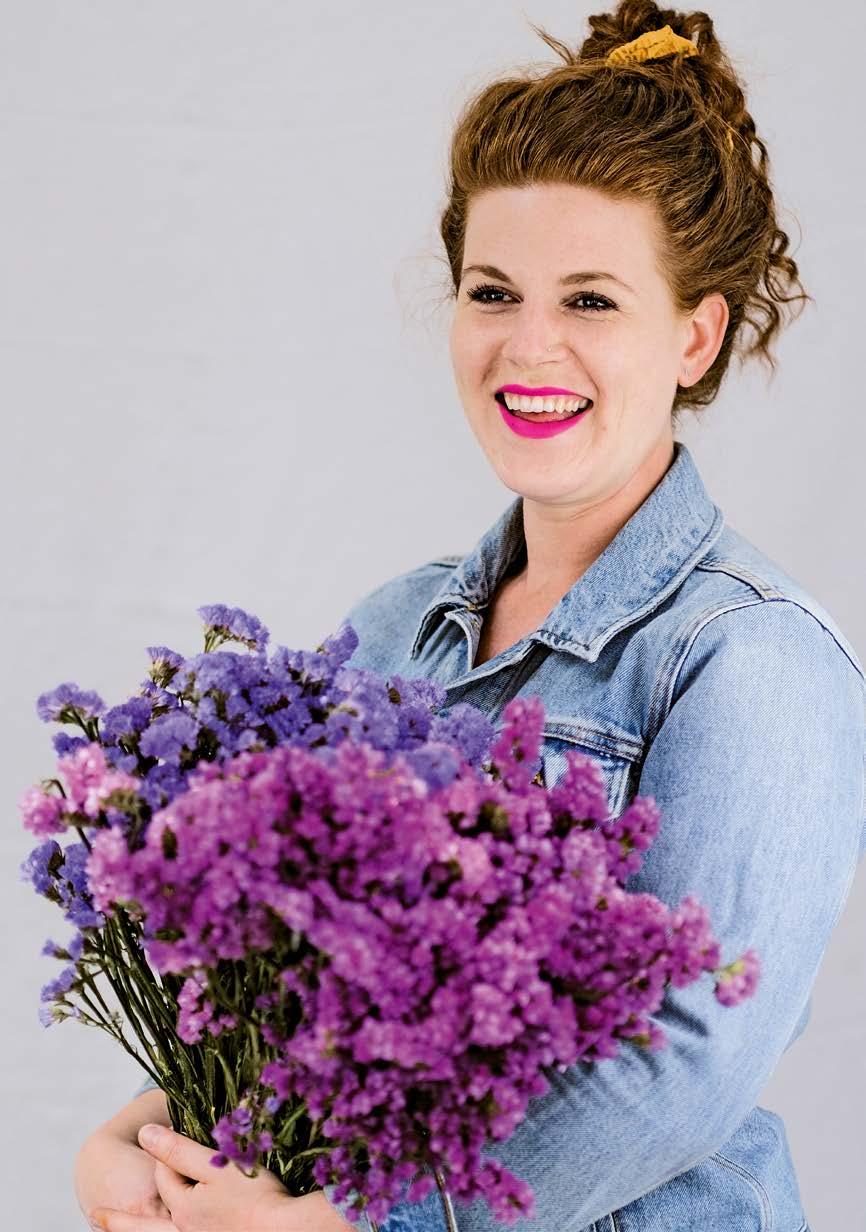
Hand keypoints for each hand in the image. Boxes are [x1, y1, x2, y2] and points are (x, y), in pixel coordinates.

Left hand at [91, 1123, 292, 1231]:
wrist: (286, 1229)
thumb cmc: (256, 1195)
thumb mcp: (217, 1165)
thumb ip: (180, 1150)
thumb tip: (145, 1135)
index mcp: (184, 1208)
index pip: (166, 1175)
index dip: (168, 1151)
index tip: (174, 1129)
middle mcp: (185, 1231)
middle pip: (149, 1220)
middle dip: (120, 1221)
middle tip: (96, 1216)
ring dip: (136, 1230)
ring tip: (110, 1229)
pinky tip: (166, 1228)